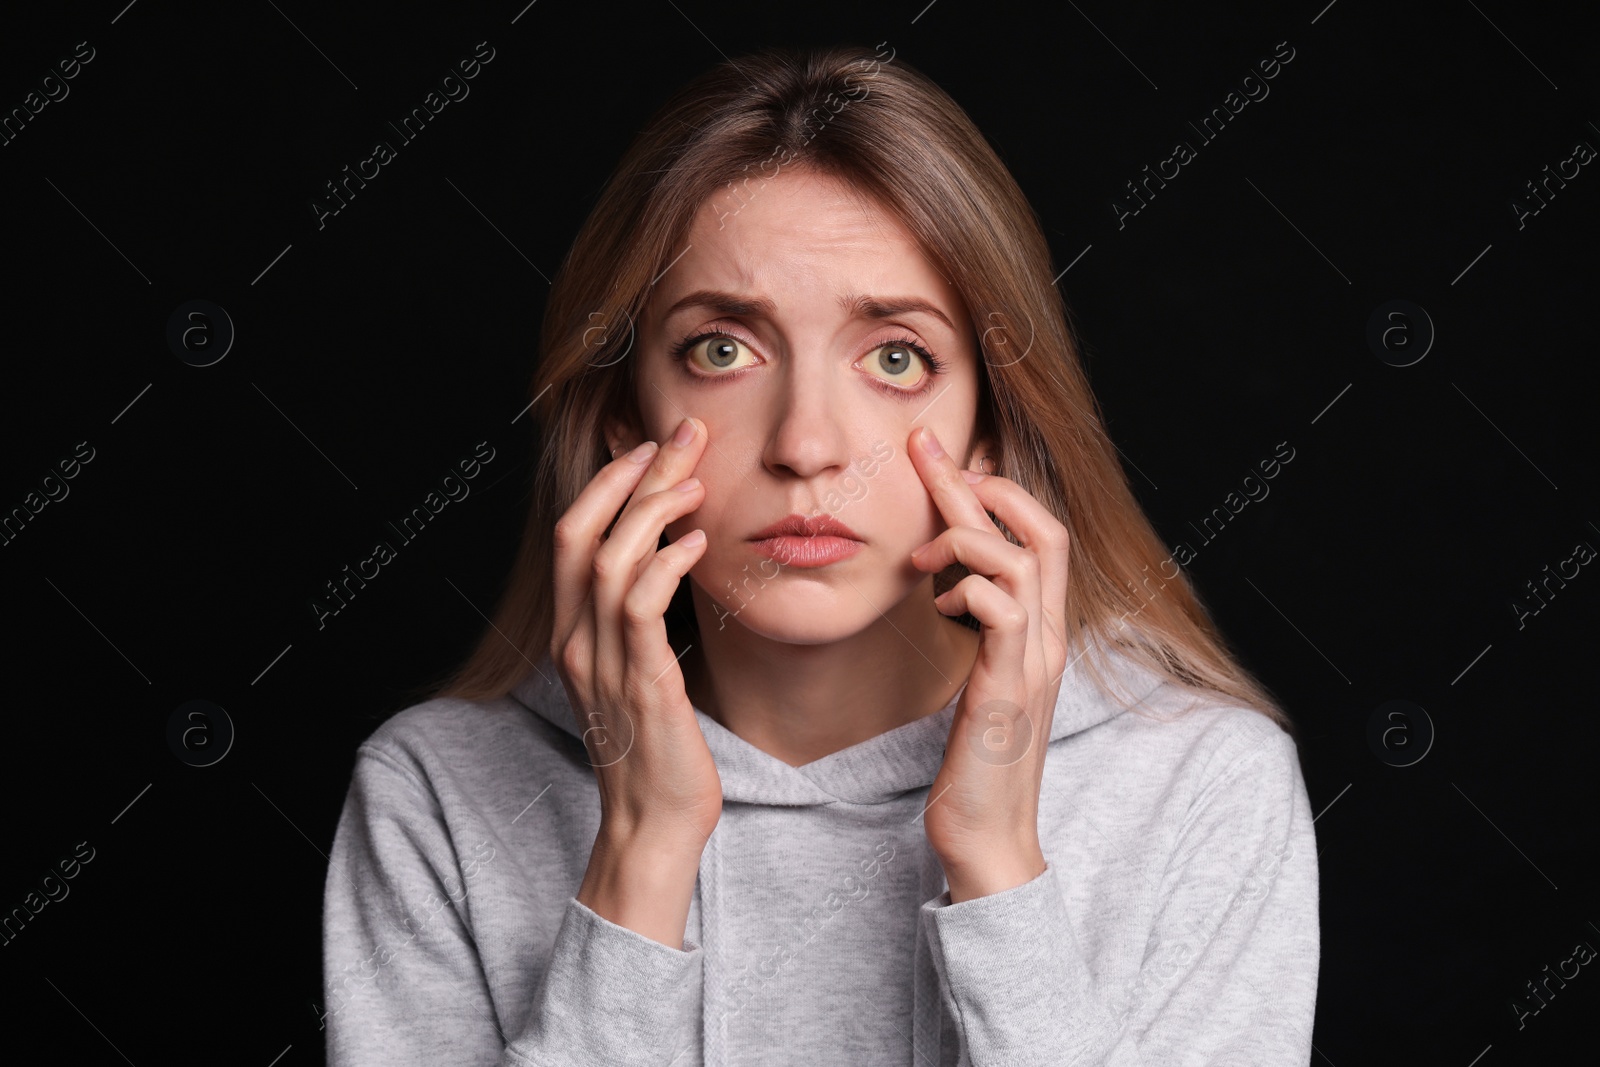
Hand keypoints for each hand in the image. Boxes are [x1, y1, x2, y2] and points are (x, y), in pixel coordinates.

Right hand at [551, 416, 720, 941]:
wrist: (651, 827)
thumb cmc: (657, 752)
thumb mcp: (641, 674)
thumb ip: (642, 622)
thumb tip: (670, 563)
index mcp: (574, 634)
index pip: (573, 535)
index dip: (607, 483)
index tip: (651, 446)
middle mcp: (577, 641)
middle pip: (584, 532)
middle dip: (631, 476)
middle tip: (680, 436)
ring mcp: (603, 662)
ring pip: (608, 560)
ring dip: (652, 511)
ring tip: (695, 482)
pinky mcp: (640, 683)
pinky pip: (640, 607)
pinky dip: (666, 564)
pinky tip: (697, 543)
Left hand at [907, 425, 1070, 902]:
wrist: (989, 836)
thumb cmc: (977, 760)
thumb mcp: (980, 679)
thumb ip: (978, 629)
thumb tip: (950, 585)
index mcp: (1042, 630)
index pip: (1039, 533)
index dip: (996, 490)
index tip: (944, 466)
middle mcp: (1048, 636)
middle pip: (1036, 528)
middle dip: (976, 481)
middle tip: (923, 446)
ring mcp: (1033, 661)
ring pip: (1022, 557)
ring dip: (964, 537)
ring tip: (921, 554)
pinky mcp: (1007, 690)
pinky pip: (1001, 611)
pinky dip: (967, 589)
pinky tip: (938, 604)